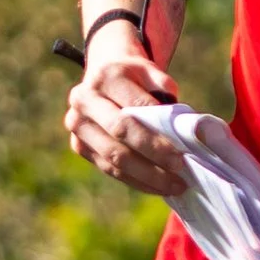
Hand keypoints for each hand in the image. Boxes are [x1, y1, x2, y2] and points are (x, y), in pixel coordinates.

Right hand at [63, 31, 186, 195]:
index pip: (135, 106)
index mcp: (105, 77)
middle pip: (120, 132)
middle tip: (179, 169)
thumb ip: (165, 89)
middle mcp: (84, 100)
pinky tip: (156, 187)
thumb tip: (183, 124)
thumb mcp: (151, 72)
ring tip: (174, 186)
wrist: (102, 77)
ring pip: (113, 157)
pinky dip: (135, 181)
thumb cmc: (135, 78)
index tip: (181, 150)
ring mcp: (77, 125)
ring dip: (146, 175)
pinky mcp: (78, 146)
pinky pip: (109, 169)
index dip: (158, 130)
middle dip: (153, 154)